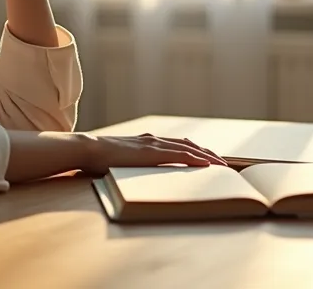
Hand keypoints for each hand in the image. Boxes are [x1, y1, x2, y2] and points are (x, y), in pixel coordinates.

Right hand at [81, 133, 228, 173]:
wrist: (89, 149)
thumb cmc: (99, 158)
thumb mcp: (122, 160)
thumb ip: (133, 163)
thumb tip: (140, 174)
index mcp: (147, 141)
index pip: (178, 144)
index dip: (196, 151)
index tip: (208, 160)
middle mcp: (154, 139)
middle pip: (189, 144)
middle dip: (208, 154)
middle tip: (223, 165)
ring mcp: (154, 144)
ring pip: (189, 149)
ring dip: (207, 157)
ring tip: (222, 167)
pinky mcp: (152, 152)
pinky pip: (180, 155)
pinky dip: (196, 159)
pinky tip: (207, 165)